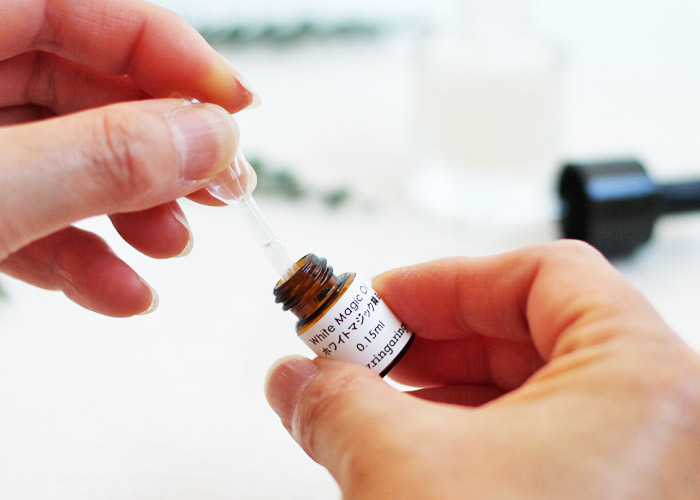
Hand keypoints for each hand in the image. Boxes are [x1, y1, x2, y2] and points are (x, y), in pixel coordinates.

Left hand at [0, 0, 257, 316]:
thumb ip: (99, 159)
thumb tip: (211, 140)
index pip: (87, 10)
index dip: (173, 53)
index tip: (238, 108)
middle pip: (85, 85)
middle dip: (160, 148)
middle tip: (223, 188)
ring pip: (64, 155)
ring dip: (129, 208)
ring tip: (170, 247)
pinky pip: (28, 210)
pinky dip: (77, 252)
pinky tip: (117, 291)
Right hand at [266, 242, 699, 498]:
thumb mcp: (403, 472)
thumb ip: (338, 403)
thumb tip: (297, 377)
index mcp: (643, 378)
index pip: (539, 272)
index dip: (446, 280)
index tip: (377, 302)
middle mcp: (667, 421)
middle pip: (531, 330)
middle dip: (430, 340)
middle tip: (358, 355)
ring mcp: (648, 471)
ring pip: (533, 392)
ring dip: (442, 392)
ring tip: (371, 407)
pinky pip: (542, 447)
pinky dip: (472, 440)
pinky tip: (414, 456)